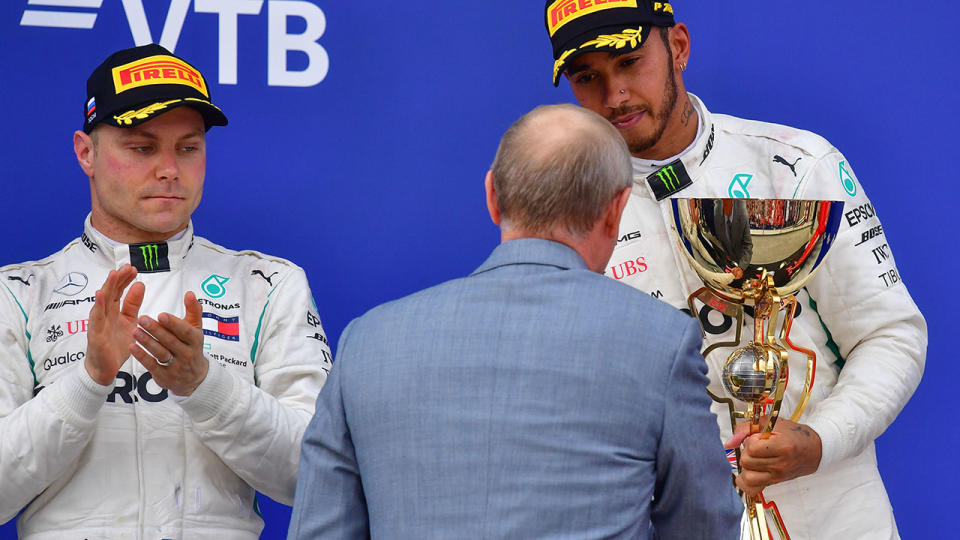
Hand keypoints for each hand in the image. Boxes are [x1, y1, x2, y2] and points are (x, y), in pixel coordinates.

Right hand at [86, 265, 143, 384]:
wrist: (105, 369)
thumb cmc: (115, 345)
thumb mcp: (130, 322)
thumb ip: (133, 305)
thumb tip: (140, 284)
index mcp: (114, 312)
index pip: (119, 292)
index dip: (125, 280)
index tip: (133, 268)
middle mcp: (105, 315)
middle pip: (110, 293)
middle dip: (118, 279)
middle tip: (127, 267)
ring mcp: (98, 324)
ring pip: (102, 302)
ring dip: (107, 287)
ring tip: (113, 274)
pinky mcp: (95, 334)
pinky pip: (96, 319)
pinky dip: (98, 306)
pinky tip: (100, 294)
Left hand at [130, 291, 208, 396]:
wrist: (194, 378)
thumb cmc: (192, 348)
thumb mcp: (196, 330)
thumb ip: (193, 311)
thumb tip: (190, 293)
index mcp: (195, 341)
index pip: (185, 331)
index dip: (173, 324)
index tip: (161, 315)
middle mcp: (187, 354)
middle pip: (171, 341)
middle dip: (156, 330)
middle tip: (142, 319)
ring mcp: (176, 367)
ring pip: (160, 353)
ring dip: (147, 342)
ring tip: (135, 331)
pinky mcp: (164, 376)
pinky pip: (152, 365)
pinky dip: (142, 356)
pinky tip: (132, 346)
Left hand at [724, 417, 821, 496]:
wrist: (812, 449)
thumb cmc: (791, 434)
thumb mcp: (769, 422)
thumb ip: (745, 429)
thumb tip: (728, 443)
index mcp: (782, 447)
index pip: (752, 448)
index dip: (750, 440)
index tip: (758, 438)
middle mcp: (781, 464)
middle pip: (747, 462)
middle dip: (746, 452)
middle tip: (756, 447)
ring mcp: (778, 476)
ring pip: (747, 477)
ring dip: (746, 466)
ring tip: (753, 458)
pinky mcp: (775, 482)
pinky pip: (752, 489)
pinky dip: (746, 482)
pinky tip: (749, 471)